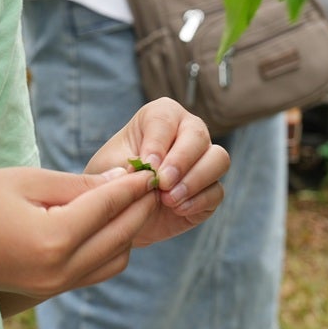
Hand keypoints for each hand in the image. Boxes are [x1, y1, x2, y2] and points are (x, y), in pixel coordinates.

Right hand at [0, 167, 160, 297]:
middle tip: (147, 179)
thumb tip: (121, 180)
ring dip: (124, 230)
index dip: (134, 184)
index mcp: (54, 239)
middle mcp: (60, 271)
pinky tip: (97, 221)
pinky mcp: (46, 292)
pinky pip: (93, 271)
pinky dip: (105, 247)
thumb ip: (76, 185)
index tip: (150, 165)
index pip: (110, 206)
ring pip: (115, 259)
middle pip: (123, 237)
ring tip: (120, 199)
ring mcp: (54, 287)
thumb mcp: (23, 181)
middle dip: (138, 207)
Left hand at [86, 99, 228, 245]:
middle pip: (199, 136)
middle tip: (163, 183)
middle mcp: (187, 132)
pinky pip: (217, 191)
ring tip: (169, 199)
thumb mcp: (109, 167)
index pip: (166, 119)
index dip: (158, 143)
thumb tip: (149, 169)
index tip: (147, 166)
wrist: (120, 211)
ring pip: (218, 160)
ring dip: (195, 180)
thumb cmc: (113, 179)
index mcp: (161, 117)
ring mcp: (203, 161)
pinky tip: (177, 209)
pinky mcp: (210, 190)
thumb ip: (126, 164)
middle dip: (181, 161)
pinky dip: (199, 201)